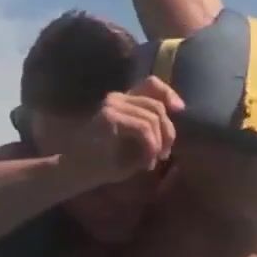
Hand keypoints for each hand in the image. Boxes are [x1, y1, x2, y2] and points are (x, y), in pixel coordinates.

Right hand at [55, 76, 184, 186]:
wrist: (76, 173)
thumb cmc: (105, 162)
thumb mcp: (135, 146)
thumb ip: (151, 132)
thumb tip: (173, 126)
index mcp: (123, 100)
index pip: (151, 83)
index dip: (169, 93)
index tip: (180, 110)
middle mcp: (116, 98)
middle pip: (157, 105)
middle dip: (168, 132)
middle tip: (164, 155)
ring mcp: (111, 106)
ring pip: (152, 118)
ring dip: (158, 144)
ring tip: (152, 161)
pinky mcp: (109, 117)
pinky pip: (143, 128)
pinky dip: (150, 147)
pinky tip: (145, 162)